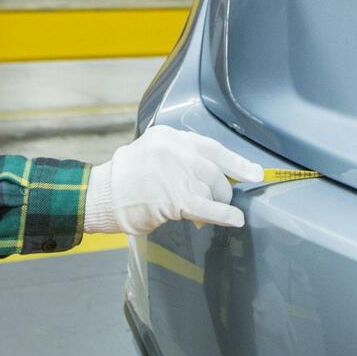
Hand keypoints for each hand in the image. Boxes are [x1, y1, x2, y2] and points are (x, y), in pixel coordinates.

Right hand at [84, 125, 263, 235]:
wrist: (102, 196)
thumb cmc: (126, 179)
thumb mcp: (152, 152)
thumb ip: (180, 159)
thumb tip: (210, 177)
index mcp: (169, 136)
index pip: (212, 146)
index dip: (236, 161)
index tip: (254, 171)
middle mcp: (175, 151)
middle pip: (214, 171)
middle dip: (221, 189)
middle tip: (218, 200)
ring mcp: (176, 174)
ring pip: (211, 190)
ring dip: (212, 204)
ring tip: (201, 213)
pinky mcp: (176, 199)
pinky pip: (209, 207)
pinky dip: (226, 215)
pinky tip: (235, 219)